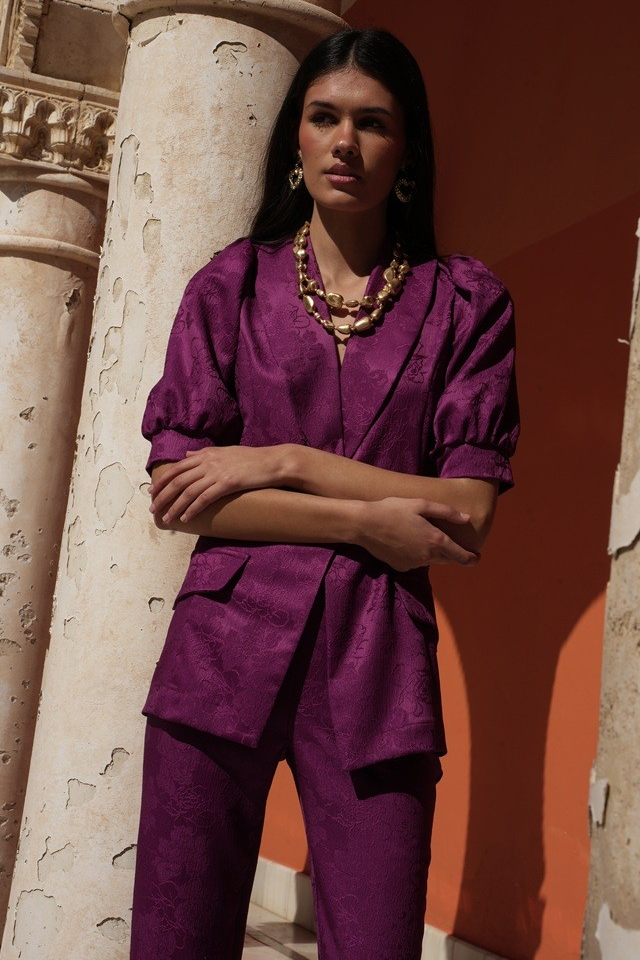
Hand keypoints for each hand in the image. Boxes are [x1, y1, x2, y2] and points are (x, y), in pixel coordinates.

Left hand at [149, 445, 289, 522]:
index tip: (152, 491)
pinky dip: (193, 509)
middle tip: (153, 509)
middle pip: (178, 480)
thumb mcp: (224, 451)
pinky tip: (186, 518)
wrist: (272, 462)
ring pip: (188, 491)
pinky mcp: (227, 484)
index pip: (177, 468)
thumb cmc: (251, 458)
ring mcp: (217, 473)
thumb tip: (186, 455)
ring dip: (174, 507)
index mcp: (206, 454)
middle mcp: (208, 462)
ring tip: (166, 519)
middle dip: (162, 496)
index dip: (162, 480)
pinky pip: (205, 499)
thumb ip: (203, 453)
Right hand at [356, 497, 478, 570]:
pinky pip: (414, 562)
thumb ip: (447, 512)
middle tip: (443, 539)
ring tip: (417, 534)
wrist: (365, 524)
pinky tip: (403, 541)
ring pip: (430, 560)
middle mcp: (427, 556)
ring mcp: (413, 564)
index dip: (471, 558)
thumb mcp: (421, 504)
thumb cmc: (393, 509)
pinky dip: (414, 554)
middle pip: (446, 559)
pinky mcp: (401, 567)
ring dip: (430, 551)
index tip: (477, 558)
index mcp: (435, 540)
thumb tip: (466, 518)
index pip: (460, 556)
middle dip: (450, 552)